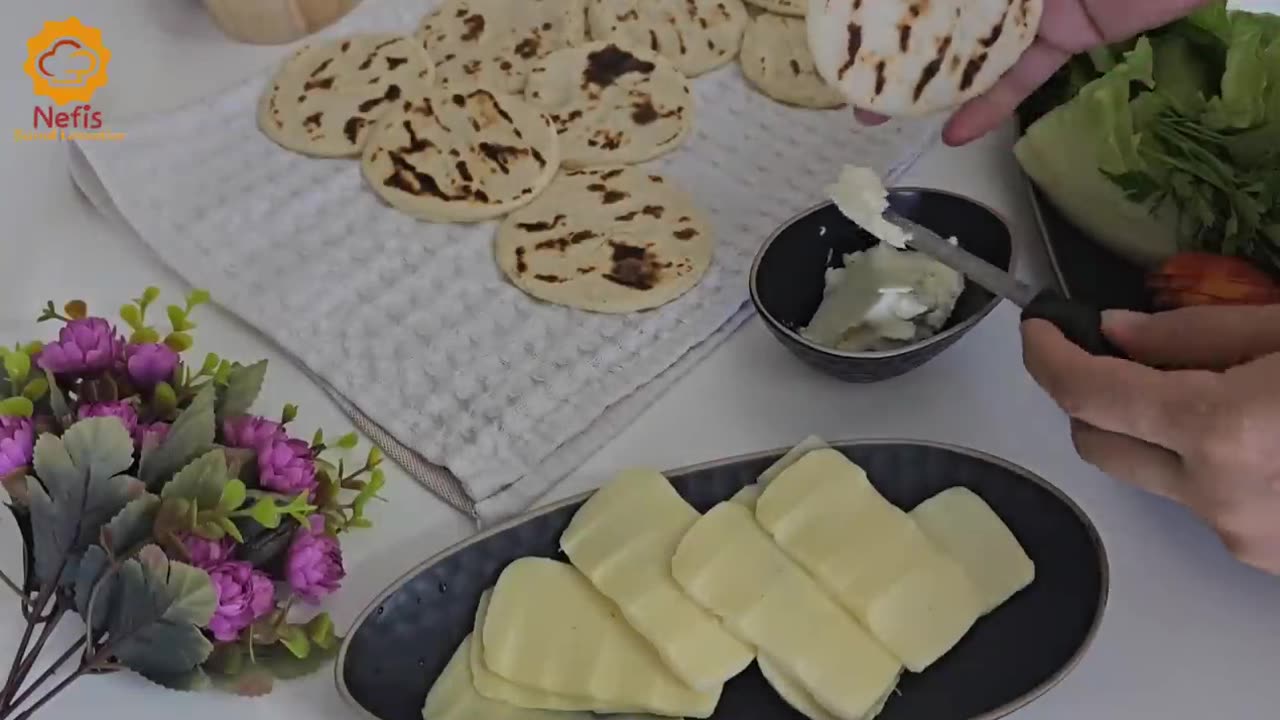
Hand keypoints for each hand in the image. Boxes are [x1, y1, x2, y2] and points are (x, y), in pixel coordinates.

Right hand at [855, 0, 1212, 144]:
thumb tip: (922, 3)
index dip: (876, 9)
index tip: (840, 39)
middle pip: (936, 17)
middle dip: (890, 52)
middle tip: (848, 83)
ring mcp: (1034, 7)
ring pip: (969, 49)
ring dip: (926, 84)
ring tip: (881, 116)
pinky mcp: (1067, 38)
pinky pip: (1020, 77)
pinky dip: (989, 106)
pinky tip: (954, 135)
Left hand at [1022, 304, 1279, 574]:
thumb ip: (1198, 333)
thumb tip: (1117, 334)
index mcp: (1223, 430)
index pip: (1087, 394)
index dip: (1048, 356)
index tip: (1038, 329)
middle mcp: (1217, 497)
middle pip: (1098, 447)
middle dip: (1090, 399)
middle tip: (1123, 357)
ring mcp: (1242, 539)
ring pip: (1154, 477)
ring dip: (1159, 435)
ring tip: (1226, 395)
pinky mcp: (1262, 559)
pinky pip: (1207, 502)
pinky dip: (1210, 466)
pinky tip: (1265, 440)